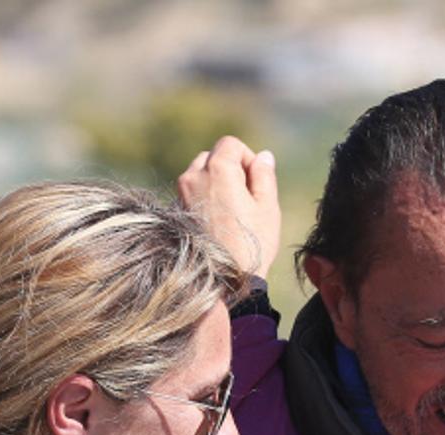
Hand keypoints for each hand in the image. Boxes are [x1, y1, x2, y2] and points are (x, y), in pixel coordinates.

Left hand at [177, 136, 280, 282]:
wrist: (223, 280)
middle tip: (246, 198)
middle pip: (213, 156)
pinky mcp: (177, 209)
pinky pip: (193, 192)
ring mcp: (182, 193)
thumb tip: (263, 156)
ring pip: (200, 174)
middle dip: (230, 169)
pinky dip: (206, 197)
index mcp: (218, 169)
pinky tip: (219, 222)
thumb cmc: (251, 244)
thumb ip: (265, 175)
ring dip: (217, 183)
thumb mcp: (267, 207)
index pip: (231, 144)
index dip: (247, 158)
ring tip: (232, 211)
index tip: (255, 182)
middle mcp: (194, 175)